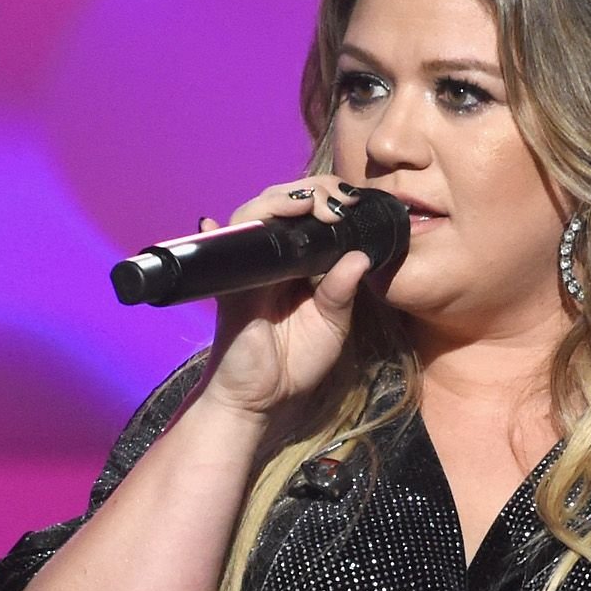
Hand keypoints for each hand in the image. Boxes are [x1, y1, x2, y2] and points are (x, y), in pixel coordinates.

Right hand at [194, 175, 375, 417]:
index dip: (329, 201)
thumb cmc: (295, 364)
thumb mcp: (332, 325)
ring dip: (285, 198)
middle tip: (340, 199)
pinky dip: (250, 219)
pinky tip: (272, 215)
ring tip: (314, 203)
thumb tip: (360, 256)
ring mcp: (247, 264)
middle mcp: (271, 257)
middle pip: (283, 203)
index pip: (309, 217)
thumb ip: (342, 291)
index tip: (355, 203)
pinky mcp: (230, 277)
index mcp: (298, 264)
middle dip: (313, 191)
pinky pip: (232, 237)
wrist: (260, 399)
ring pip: (257, 210)